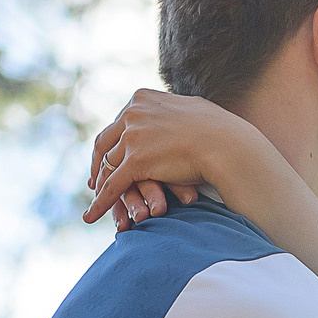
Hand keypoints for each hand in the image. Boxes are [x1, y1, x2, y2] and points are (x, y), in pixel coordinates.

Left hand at [82, 89, 254, 229]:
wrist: (226, 144)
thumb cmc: (217, 130)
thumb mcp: (188, 109)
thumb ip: (171, 112)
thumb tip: (175, 110)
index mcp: (141, 99)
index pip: (117, 124)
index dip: (110, 144)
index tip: (108, 158)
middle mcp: (132, 113)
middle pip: (105, 143)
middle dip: (98, 165)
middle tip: (95, 181)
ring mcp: (132, 137)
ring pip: (107, 166)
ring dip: (101, 186)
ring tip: (96, 202)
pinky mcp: (136, 161)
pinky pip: (112, 186)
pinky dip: (100, 204)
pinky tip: (90, 217)